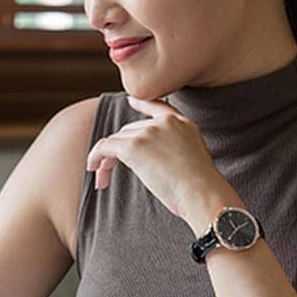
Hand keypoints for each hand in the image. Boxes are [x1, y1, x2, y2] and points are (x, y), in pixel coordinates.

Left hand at [85, 97, 234, 228]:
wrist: (202, 194)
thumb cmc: (200, 189)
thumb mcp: (194, 158)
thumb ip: (176, 149)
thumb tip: (154, 159)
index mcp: (183, 123)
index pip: (158, 106)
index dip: (141, 104)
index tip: (130, 101)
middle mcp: (164, 123)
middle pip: (130, 131)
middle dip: (118, 150)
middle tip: (108, 171)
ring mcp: (148, 132)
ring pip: (116, 141)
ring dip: (106, 160)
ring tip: (102, 180)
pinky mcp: (133, 146)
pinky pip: (105, 148)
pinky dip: (96, 157)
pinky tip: (94, 169)